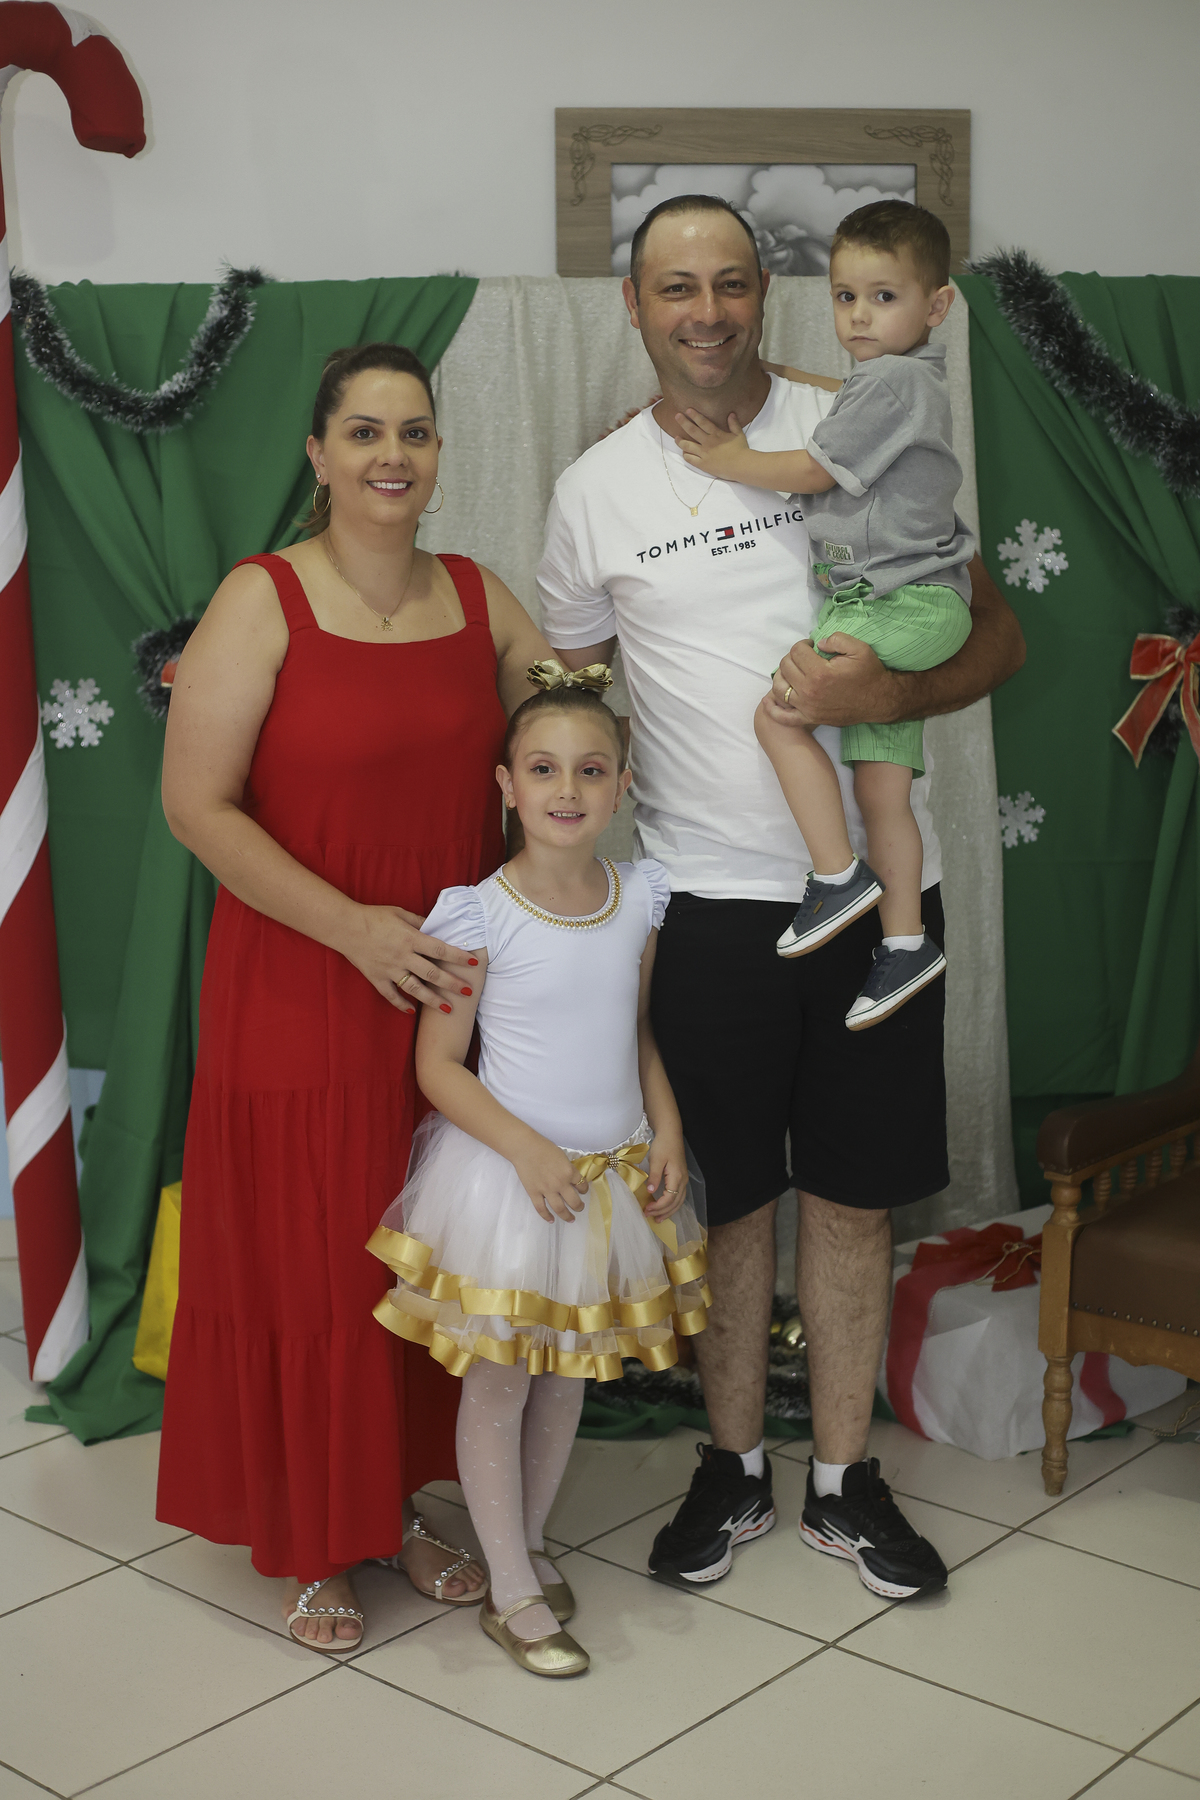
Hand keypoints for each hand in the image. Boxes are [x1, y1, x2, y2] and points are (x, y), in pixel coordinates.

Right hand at [340, 905, 478, 1014]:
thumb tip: (438, 927)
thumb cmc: (374, 916)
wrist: (345, 926)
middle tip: (467, 992)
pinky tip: (412, 1011)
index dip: (458, 956)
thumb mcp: (400, 913)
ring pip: (415, 988)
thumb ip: (420, 922)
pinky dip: (401, 1004)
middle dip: (451, 983)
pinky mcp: (377, 978)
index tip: (474, 962)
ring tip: (447, 1009)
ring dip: (432, 1000)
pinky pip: (391, 995)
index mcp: (410, 938)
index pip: (440, 949)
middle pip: (432, 973)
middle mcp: (403, 956)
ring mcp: (390, 969)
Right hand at [511, 1135, 588, 1223]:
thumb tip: (571, 1178)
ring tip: (570, 1218)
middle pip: (574, 1201)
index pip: (582, 1185)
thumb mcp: (562, 1156)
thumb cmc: (544, 1147)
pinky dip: (547, 1216)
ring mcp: (547, 1190)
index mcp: (569, 1172)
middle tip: (580, 1208)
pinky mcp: (534, 1193)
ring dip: (567, 1216)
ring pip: (560, 1209)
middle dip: (579, 1207)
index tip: (583, 1191)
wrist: (525, 1148)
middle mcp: (560, 1184)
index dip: (584, 1189)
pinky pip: (541, 1209)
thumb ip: (568, 1168)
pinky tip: (551, 1220)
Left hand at [644, 1137, 688, 1220]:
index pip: (669, 1198)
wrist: (671, 1134)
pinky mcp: (681, 1178)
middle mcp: (683, 1180)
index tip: (646, 1209)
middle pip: (675, 1203)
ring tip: (658, 1219)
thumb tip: (651, 1191)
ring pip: (679, 1201)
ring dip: (669, 1211)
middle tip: (649, 1217)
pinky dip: (672, 1205)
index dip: (658, 1206)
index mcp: (677, 1176)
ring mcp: (684, 1180)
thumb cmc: (663, 1145)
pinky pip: (679, 1196)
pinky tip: (666, 1208)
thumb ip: (654, 1176)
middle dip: (663, 1212)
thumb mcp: (656, 1160)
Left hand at [675, 409, 754, 479]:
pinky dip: (686, 455)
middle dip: (683, 422)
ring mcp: (704, 453)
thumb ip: (734, 424)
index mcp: (716, 434)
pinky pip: (690, 459)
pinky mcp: (703, 464)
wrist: (740, 465)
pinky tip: (684, 453)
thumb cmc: (741, 450)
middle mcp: (708, 442)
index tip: (688, 410)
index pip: (703, 422)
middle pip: (692, 430)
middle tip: (677, 416)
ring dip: (680, 441)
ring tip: (676, 437)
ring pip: (688, 446)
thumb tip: (731, 414)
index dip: (695, 415)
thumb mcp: (739, 434)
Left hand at [768, 634, 905, 730]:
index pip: (797, 651)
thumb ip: (836, 639)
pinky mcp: (809, 718)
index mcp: (820, 672)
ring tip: (792, 671)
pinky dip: (773, 709)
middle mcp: (809, 691)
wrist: (879, 700)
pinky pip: (784, 717)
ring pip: (779, 688)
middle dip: (793, 657)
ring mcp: (807, 707)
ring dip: (781, 676)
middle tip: (804, 657)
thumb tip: (818, 644)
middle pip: (785, 667)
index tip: (811, 646)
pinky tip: (768, 700)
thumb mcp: (859, 648)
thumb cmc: (869, 674)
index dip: (803, 644)